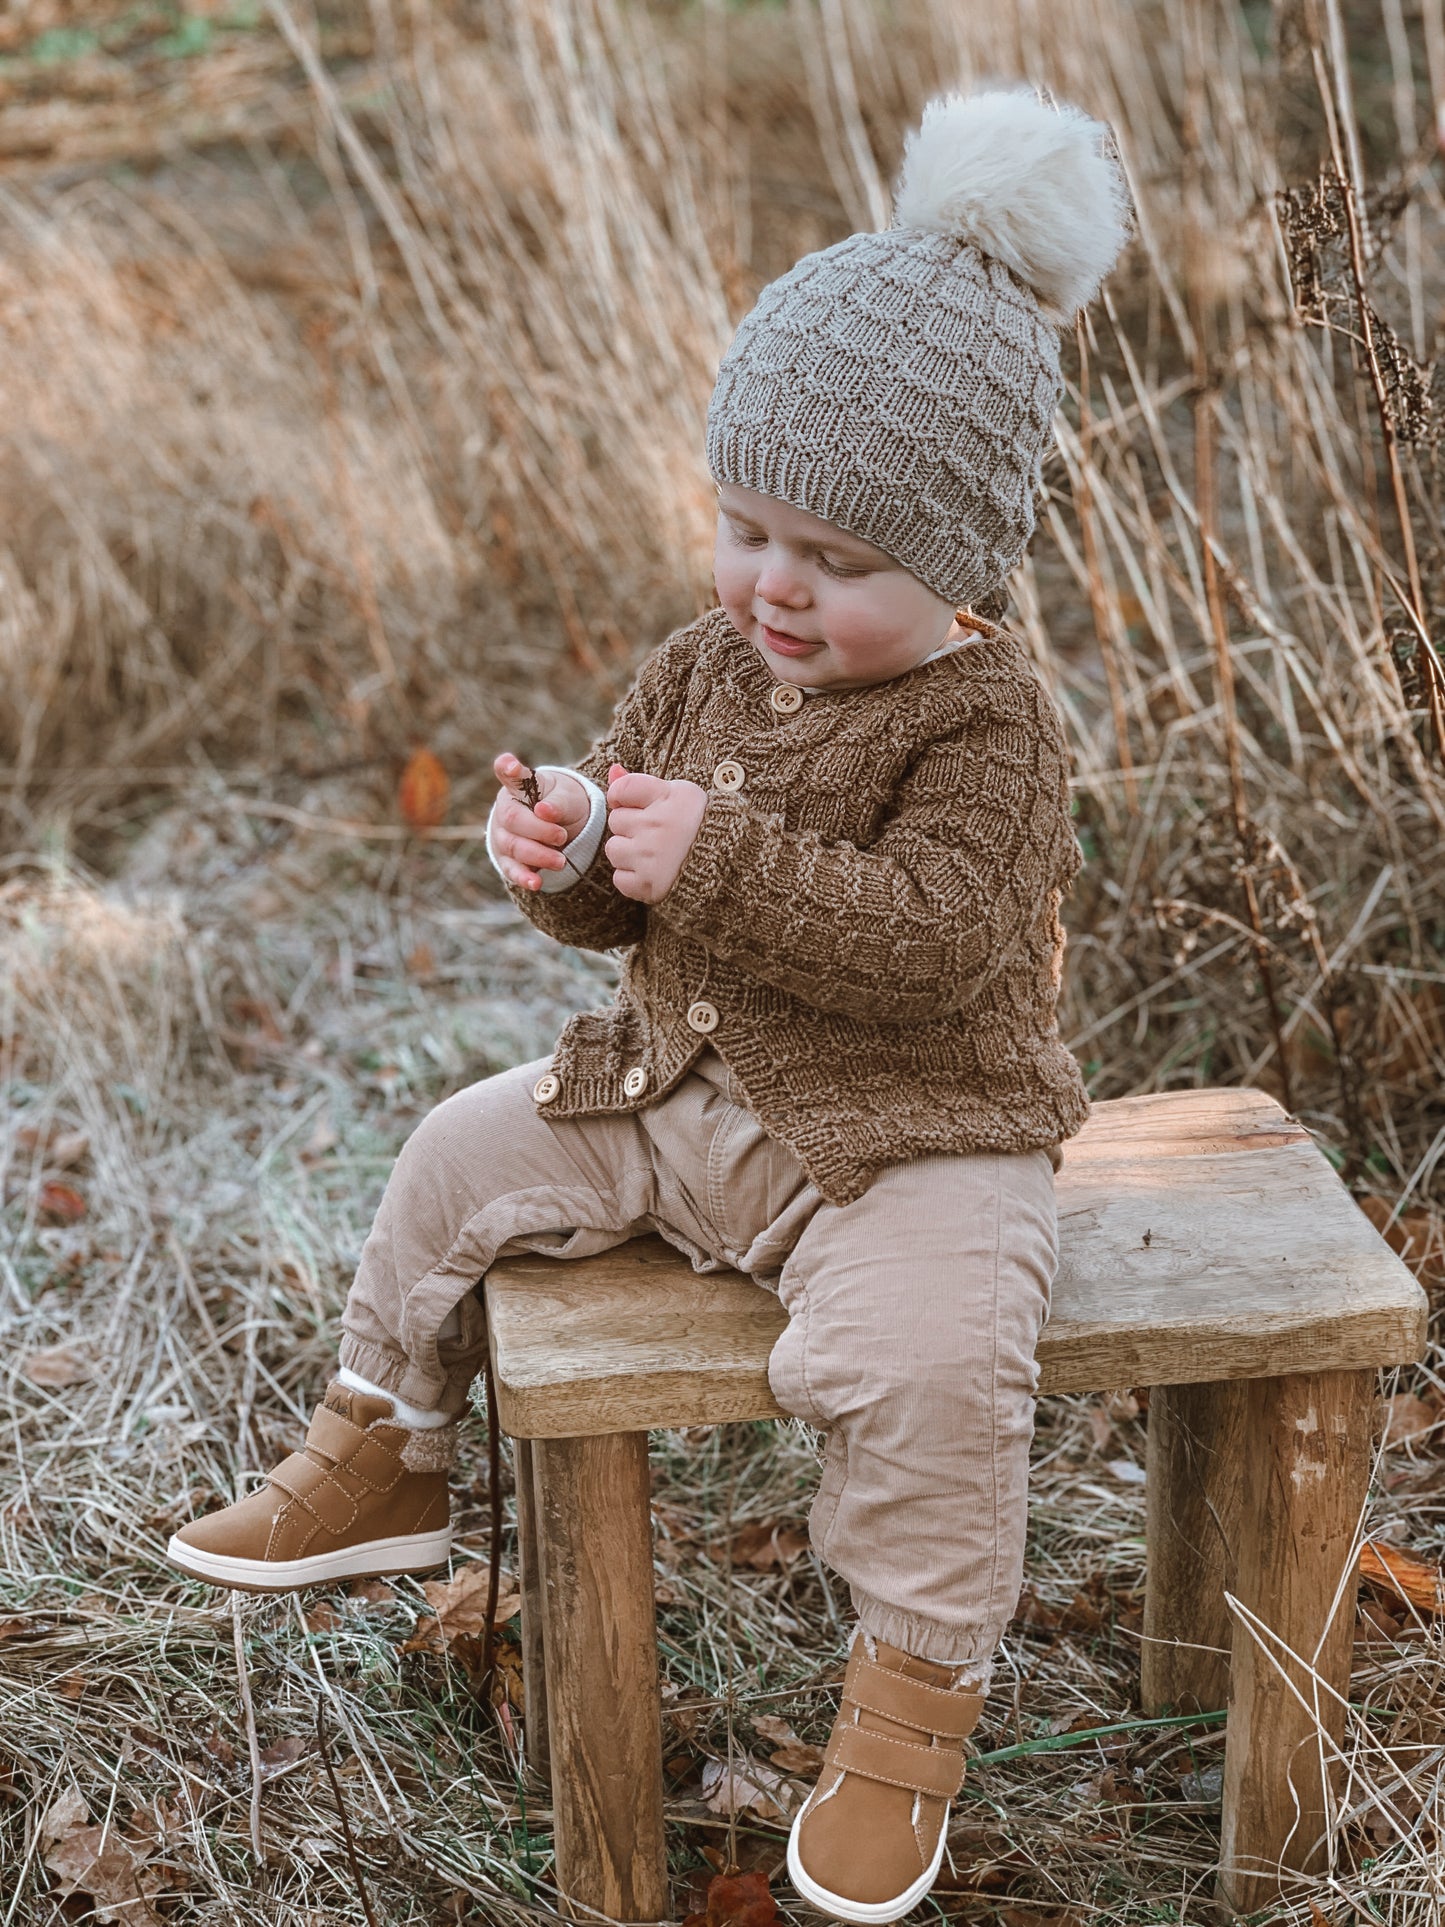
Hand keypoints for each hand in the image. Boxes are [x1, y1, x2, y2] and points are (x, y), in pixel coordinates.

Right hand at [492, 753, 589, 891]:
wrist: (563, 826)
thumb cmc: (562, 804)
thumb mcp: (567, 797)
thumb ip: (558, 802)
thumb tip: (544, 811)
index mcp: (518, 787)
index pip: (507, 773)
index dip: (507, 768)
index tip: (511, 765)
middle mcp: (504, 809)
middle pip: (513, 820)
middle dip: (539, 831)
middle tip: (562, 836)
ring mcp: (502, 835)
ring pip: (513, 847)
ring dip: (538, 856)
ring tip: (561, 861)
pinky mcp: (507, 860)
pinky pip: (511, 870)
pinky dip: (524, 877)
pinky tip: (535, 883)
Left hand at [605, 765, 707, 902]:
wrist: (730, 863)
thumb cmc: (699, 824)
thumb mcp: (678, 794)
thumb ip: (640, 783)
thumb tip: (612, 770)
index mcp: (668, 797)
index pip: (621, 790)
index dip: (622, 797)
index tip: (635, 805)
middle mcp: (658, 825)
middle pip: (616, 820)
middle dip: (631, 826)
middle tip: (655, 832)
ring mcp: (651, 856)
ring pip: (613, 850)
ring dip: (628, 852)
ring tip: (653, 853)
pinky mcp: (648, 884)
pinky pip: (619, 879)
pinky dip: (632, 878)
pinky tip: (652, 871)